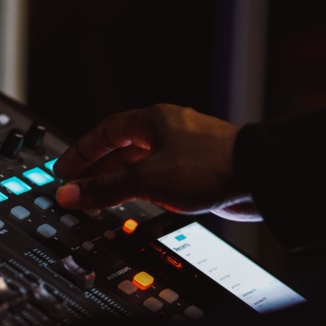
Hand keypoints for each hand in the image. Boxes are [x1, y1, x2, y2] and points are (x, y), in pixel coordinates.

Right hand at [53, 104, 261, 220]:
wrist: (261, 179)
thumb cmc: (211, 166)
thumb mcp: (148, 178)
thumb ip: (106, 188)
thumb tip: (70, 193)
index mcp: (153, 120)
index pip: (105, 130)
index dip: (81, 150)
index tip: (64, 169)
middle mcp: (167, 132)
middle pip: (121, 149)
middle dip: (97, 170)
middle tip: (77, 189)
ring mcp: (183, 152)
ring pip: (140, 166)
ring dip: (119, 182)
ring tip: (99, 200)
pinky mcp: (196, 173)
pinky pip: (158, 180)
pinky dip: (142, 191)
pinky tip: (136, 204)